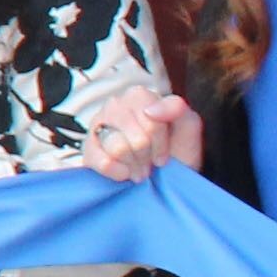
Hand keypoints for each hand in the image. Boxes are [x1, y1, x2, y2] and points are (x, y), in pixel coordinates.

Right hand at [86, 92, 203, 181]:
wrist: (165, 180)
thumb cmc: (177, 151)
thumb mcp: (189, 127)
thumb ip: (177, 109)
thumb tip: (150, 109)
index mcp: (138, 96)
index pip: (151, 122)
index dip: (161, 143)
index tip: (164, 152)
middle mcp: (114, 105)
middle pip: (136, 138)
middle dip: (147, 156)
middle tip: (150, 161)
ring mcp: (97, 126)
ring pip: (118, 149)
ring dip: (134, 165)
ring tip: (138, 167)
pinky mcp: (87, 149)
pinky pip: (102, 162)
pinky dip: (118, 173)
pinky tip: (123, 172)